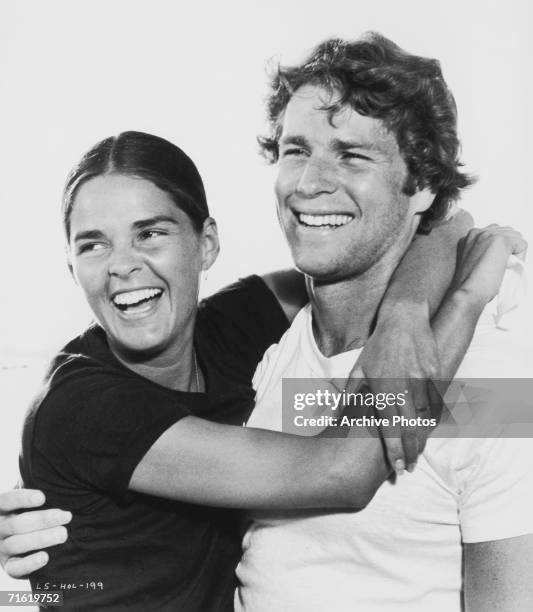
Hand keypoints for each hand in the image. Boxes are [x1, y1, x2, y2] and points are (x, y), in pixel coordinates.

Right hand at [0, 489, 70, 577]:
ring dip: (41, 539)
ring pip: (16, 544)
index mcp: (1, 509)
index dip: (22, 499)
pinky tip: (45, 557)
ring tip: (63, 534)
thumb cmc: (32, 509)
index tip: (43, 497)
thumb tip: (53, 471)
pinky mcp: (9, 566)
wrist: (25, 538)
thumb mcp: (30, 498)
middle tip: (66, 516)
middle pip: (17, 524)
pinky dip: (29, 563)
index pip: (6, 501)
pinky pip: (15, 568)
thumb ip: (36, 487)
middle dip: (43, 520)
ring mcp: (1, 548)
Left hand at [352, 304, 442, 473]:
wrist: (403, 319)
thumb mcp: (359, 367)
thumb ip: (351, 392)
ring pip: (423, 418)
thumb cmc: (377, 345)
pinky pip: (435, 403)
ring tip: (417, 453)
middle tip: (409, 468)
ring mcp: (420, 381)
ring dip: (421, 439)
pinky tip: (428, 430)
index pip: (388, 426)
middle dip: (410, 452)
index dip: (393, 450)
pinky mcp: (434, 374)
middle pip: (409, 428)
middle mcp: (401, 386)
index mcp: (380, 387)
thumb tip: (339, 413)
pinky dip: (432, 419)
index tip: (396, 467)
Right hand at [451, 225, 526, 303]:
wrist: (467, 292)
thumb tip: (500, 251)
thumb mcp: (473, 261)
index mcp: (470, 237)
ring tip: (499, 266)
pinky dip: (520, 258)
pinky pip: (522, 245)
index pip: (496, 233)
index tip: (491, 262)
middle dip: (508, 248)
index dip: (499, 249)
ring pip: (516, 237)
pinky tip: (504, 267)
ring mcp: (489, 234)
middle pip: (508, 232)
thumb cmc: (469, 284)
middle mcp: (478, 232)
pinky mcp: (501, 240)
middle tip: (496, 266)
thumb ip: (483, 250)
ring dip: (514, 252)